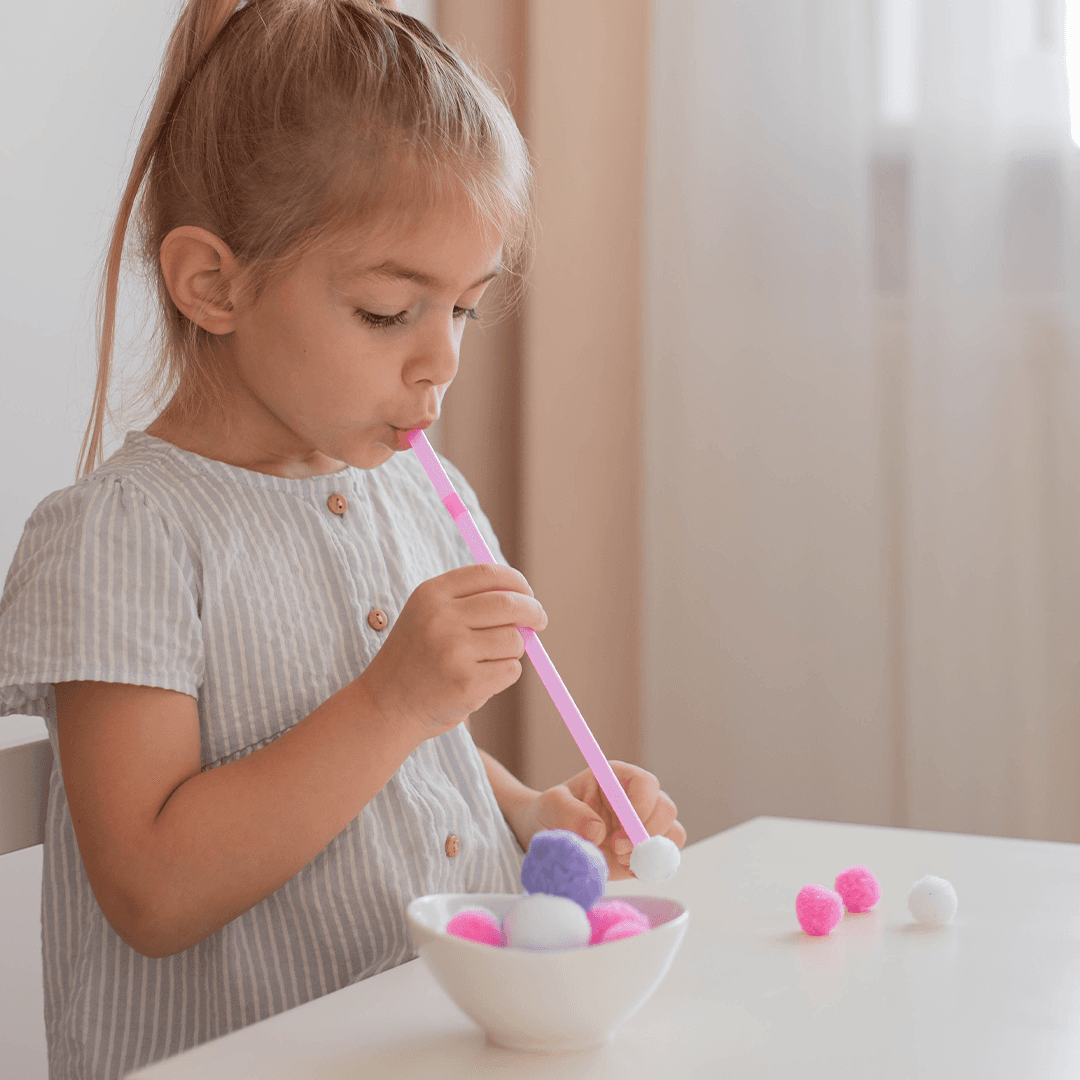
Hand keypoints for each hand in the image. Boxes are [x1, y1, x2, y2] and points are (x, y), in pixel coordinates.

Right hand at [359, 563, 546, 742]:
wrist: (385, 705)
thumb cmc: (417, 658)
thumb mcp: (429, 616)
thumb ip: (472, 602)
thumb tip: (527, 601)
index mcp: (431, 594)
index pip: (488, 574)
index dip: (517, 582)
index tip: (528, 594)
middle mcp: (441, 618)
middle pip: (510, 604)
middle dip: (533, 612)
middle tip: (539, 621)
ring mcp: (454, 651)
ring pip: (515, 640)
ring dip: (512, 651)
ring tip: (486, 661)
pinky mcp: (467, 683)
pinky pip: (511, 670)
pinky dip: (505, 675)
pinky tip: (478, 680)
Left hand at [507, 760, 685, 881]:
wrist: (550, 836)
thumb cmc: (551, 813)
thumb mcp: (551, 805)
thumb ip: (570, 812)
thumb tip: (597, 831)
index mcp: (618, 778)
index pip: (646, 784)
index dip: (640, 809)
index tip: (619, 837)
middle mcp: (638, 798)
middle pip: (666, 810)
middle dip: (647, 835)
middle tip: (618, 851)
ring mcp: (645, 824)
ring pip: (672, 834)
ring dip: (651, 852)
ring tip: (619, 859)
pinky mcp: (646, 849)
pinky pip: (666, 858)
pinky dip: (651, 867)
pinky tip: (625, 867)